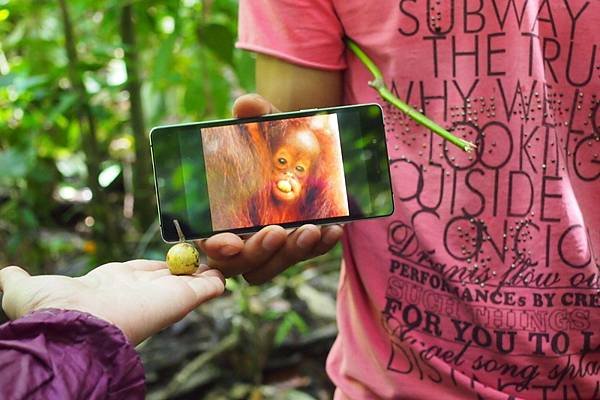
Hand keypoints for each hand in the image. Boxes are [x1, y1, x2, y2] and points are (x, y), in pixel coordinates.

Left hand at [0, 260, 224, 344]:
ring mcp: (164, 295)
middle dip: (184, 267)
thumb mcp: (27, 290)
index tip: (168, 258)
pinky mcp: (182, 297)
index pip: (140, 273)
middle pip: (169, 277)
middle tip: (201, 256)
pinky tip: (227, 272)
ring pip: (191, 282)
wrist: (79, 327)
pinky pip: (207, 287)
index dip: (154, 266)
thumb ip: (17, 280)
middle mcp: (140, 292)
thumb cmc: (53, 310)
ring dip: (206, 271)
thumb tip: (4, 273)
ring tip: (224, 258)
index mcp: (113, 286)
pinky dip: (218, 280)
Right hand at [196, 94, 343, 284]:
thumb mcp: (272, 128)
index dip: (217, 247)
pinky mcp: (296, 246)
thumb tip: (245, 104)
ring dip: (291, 253)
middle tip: (279, 231)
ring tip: (313, 229)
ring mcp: (271, 245)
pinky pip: (304, 256)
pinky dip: (319, 248)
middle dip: (259, 252)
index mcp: (223, 213)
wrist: (309, 151)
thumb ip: (258, 116)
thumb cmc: (279, 142)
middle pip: (242, 263)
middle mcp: (244, 235)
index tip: (229, 242)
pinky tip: (334, 229)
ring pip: (272, 265)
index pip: (212, 241)